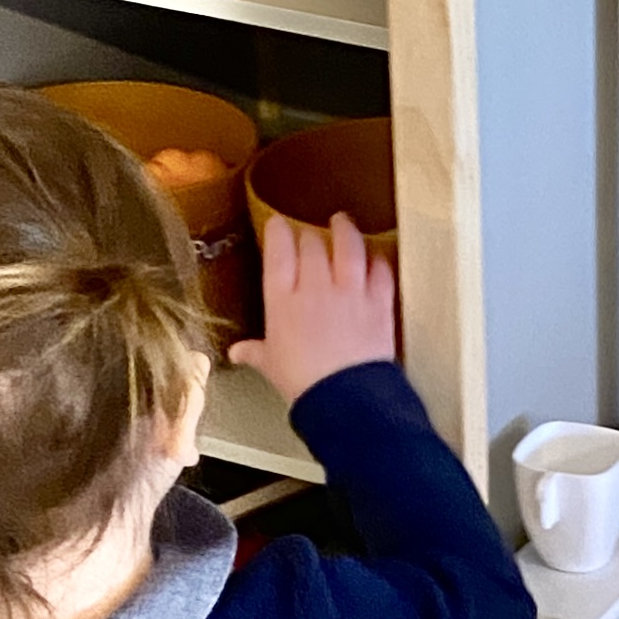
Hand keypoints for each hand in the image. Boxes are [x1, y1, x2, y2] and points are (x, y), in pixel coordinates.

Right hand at [229, 213, 397, 408]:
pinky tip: (377, 257)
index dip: (278, 233)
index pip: (278, 254)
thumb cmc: (304, 384)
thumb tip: (238, 352)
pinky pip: (380, 272)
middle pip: (312, 246)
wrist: (344, 398)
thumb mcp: (272, 366)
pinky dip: (378, 262)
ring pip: (348, 248)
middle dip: (310, 234)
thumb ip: (256, 352)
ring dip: (346, 231)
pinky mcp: (379, 304)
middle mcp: (316, 289)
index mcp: (283, 301)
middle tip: (310, 232)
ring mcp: (349, 293)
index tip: (278, 223)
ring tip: (343, 221)